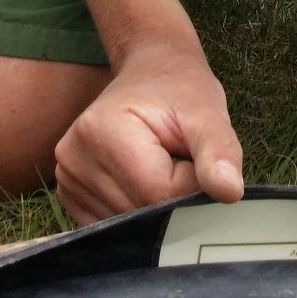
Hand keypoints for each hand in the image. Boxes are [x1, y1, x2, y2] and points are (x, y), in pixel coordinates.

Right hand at [54, 37, 243, 223]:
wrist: (151, 71)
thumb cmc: (179, 89)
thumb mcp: (206, 110)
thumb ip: (219, 150)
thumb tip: (231, 192)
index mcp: (101, 130)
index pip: (158, 192)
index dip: (189, 182)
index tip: (193, 153)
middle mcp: (72, 157)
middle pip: (139, 212)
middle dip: (172, 195)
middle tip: (179, 156)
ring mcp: (66, 180)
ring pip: (127, 225)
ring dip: (154, 203)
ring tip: (160, 163)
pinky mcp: (70, 195)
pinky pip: (113, 226)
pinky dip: (137, 209)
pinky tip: (141, 178)